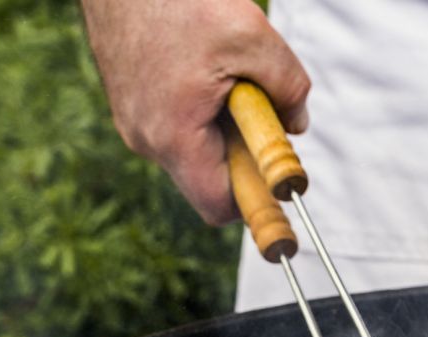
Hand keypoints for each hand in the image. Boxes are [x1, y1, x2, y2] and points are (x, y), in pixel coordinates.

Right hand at [80, 0, 309, 223]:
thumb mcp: (254, 38)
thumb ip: (289, 88)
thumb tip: (296, 124)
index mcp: (174, 136)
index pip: (220, 206)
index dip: (257, 199)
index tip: (280, 179)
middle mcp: (146, 140)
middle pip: (211, 180)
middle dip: (244, 154)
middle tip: (257, 107)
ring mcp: (133, 124)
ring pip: (196, 152)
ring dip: (223, 128)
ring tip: (227, 78)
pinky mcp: (131, 106)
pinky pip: (177, 129)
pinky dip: (201, 112)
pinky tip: (205, 70)